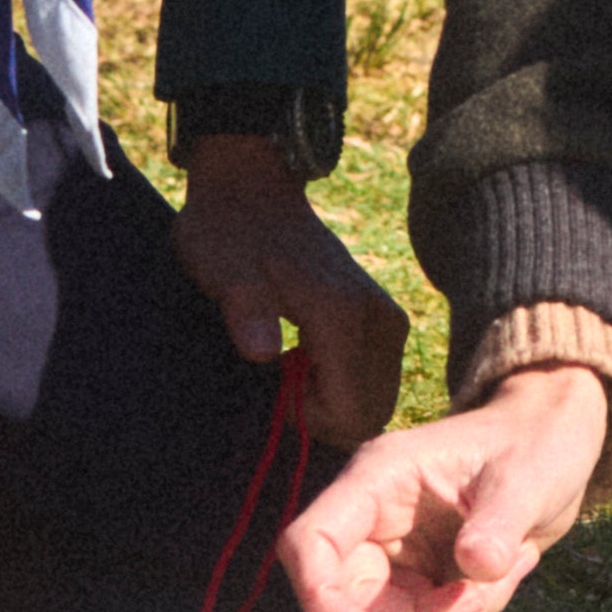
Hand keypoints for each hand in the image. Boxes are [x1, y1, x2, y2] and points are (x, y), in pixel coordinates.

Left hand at [176, 133, 411, 466]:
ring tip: (293, 366)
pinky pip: (374, 379)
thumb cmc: (230, 236)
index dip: (310, 420)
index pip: (354, 412)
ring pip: (376, 400)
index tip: (275, 388)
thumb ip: (246, 312)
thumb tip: (263, 352)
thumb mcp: (224, 273)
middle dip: (326, 416)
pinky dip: (342, 383)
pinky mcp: (383, 319)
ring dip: (334, 400)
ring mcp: (387, 318)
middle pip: (372, 414)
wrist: (252, 191)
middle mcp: (380, 319)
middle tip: (284, 380)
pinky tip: (307, 357)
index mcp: (345, 315)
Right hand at [281, 371, 611, 611]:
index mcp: (377, 480)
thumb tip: (476, 566)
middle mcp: (372, 519)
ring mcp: (393, 553)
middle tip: (483, 593)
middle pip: (351, 600)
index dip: (321, 598)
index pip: (311, 542)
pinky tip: (504, 575)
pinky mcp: (417, 579)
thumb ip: (500, 522)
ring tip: (510, 566)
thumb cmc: (536, 445)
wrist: (553, 450)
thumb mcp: (528, 479)